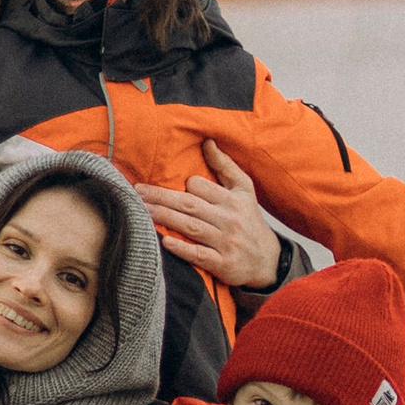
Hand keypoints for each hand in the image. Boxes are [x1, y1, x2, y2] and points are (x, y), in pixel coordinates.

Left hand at [140, 142, 280, 291]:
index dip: (183, 185)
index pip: (201, 186)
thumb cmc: (249, 220)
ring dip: (164, 217)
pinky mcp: (224, 264)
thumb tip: (207, 141)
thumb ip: (225, 165)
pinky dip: (182, 248)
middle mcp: (229, 219)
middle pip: (189, 205)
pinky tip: (164, 241)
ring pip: (191, 227)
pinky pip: (199, 255)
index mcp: (232, 199)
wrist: (267, 260)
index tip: (163, 183)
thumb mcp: (244, 190)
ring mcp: (226, 242)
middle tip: (137, 192)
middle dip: (161, 197)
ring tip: (141, 211)